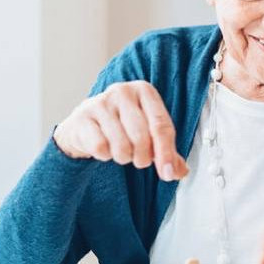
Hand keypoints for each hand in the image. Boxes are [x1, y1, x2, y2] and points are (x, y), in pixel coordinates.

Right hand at [52, 81, 189, 180]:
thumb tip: (180, 172)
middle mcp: (122, 91)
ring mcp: (100, 103)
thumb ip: (168, 152)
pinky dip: (105, 155)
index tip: (167, 172)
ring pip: (122, 146)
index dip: (166, 153)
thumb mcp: (149, 133)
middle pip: (142, 138)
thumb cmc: (123, 127)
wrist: (85, 125)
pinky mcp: (82, 117)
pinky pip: (101, 148)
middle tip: (140, 160)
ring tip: (121, 151)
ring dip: (124, 157)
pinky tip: (104, 147)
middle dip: (143, 158)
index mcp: (144, 91)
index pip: (161, 125)